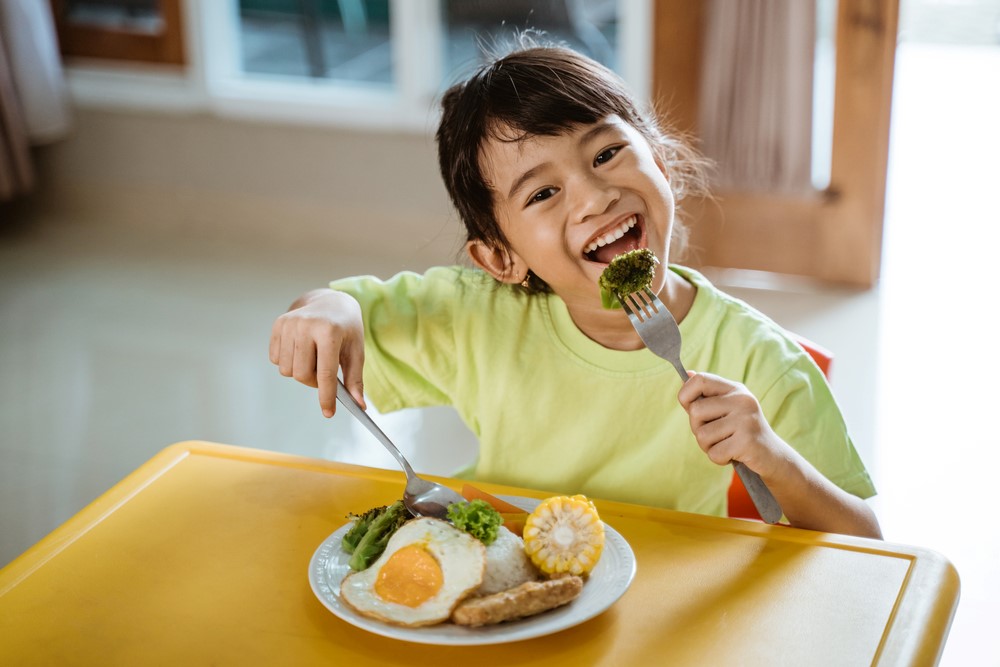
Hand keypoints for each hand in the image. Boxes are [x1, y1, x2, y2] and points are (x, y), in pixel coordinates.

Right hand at [269, 289, 365, 416]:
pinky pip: (276, 359)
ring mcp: (289, 323)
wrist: (330, 301)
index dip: (326, 396)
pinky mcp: (278, 324)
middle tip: (324, 374)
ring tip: (313, 359)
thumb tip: (359, 405)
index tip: (328, 413)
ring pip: (287, 370)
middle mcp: (306, 325)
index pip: (325, 373)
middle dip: (313, 382)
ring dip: (300, 372)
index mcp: (329, 331)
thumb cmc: (346, 328)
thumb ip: (355, 378)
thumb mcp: (356, 350)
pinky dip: (289, 362)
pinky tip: (301, 350)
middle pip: (302, 375)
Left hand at [676, 372, 784, 477]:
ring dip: (708, 446)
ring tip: (725, 445)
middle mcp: (742, 400)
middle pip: (695, 410)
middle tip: (715, 434)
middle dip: (697, 428)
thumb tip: (687, 373)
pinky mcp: (747, 442)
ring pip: (702, 435)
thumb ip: (706, 395)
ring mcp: (746, 420)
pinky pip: (714, 453)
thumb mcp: (727, 408)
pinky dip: (719, 458)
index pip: (701, 379)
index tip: (688, 407)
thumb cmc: (741, 432)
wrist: (773, 456)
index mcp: (735, 389)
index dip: (685, 394)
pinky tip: (733, 455)